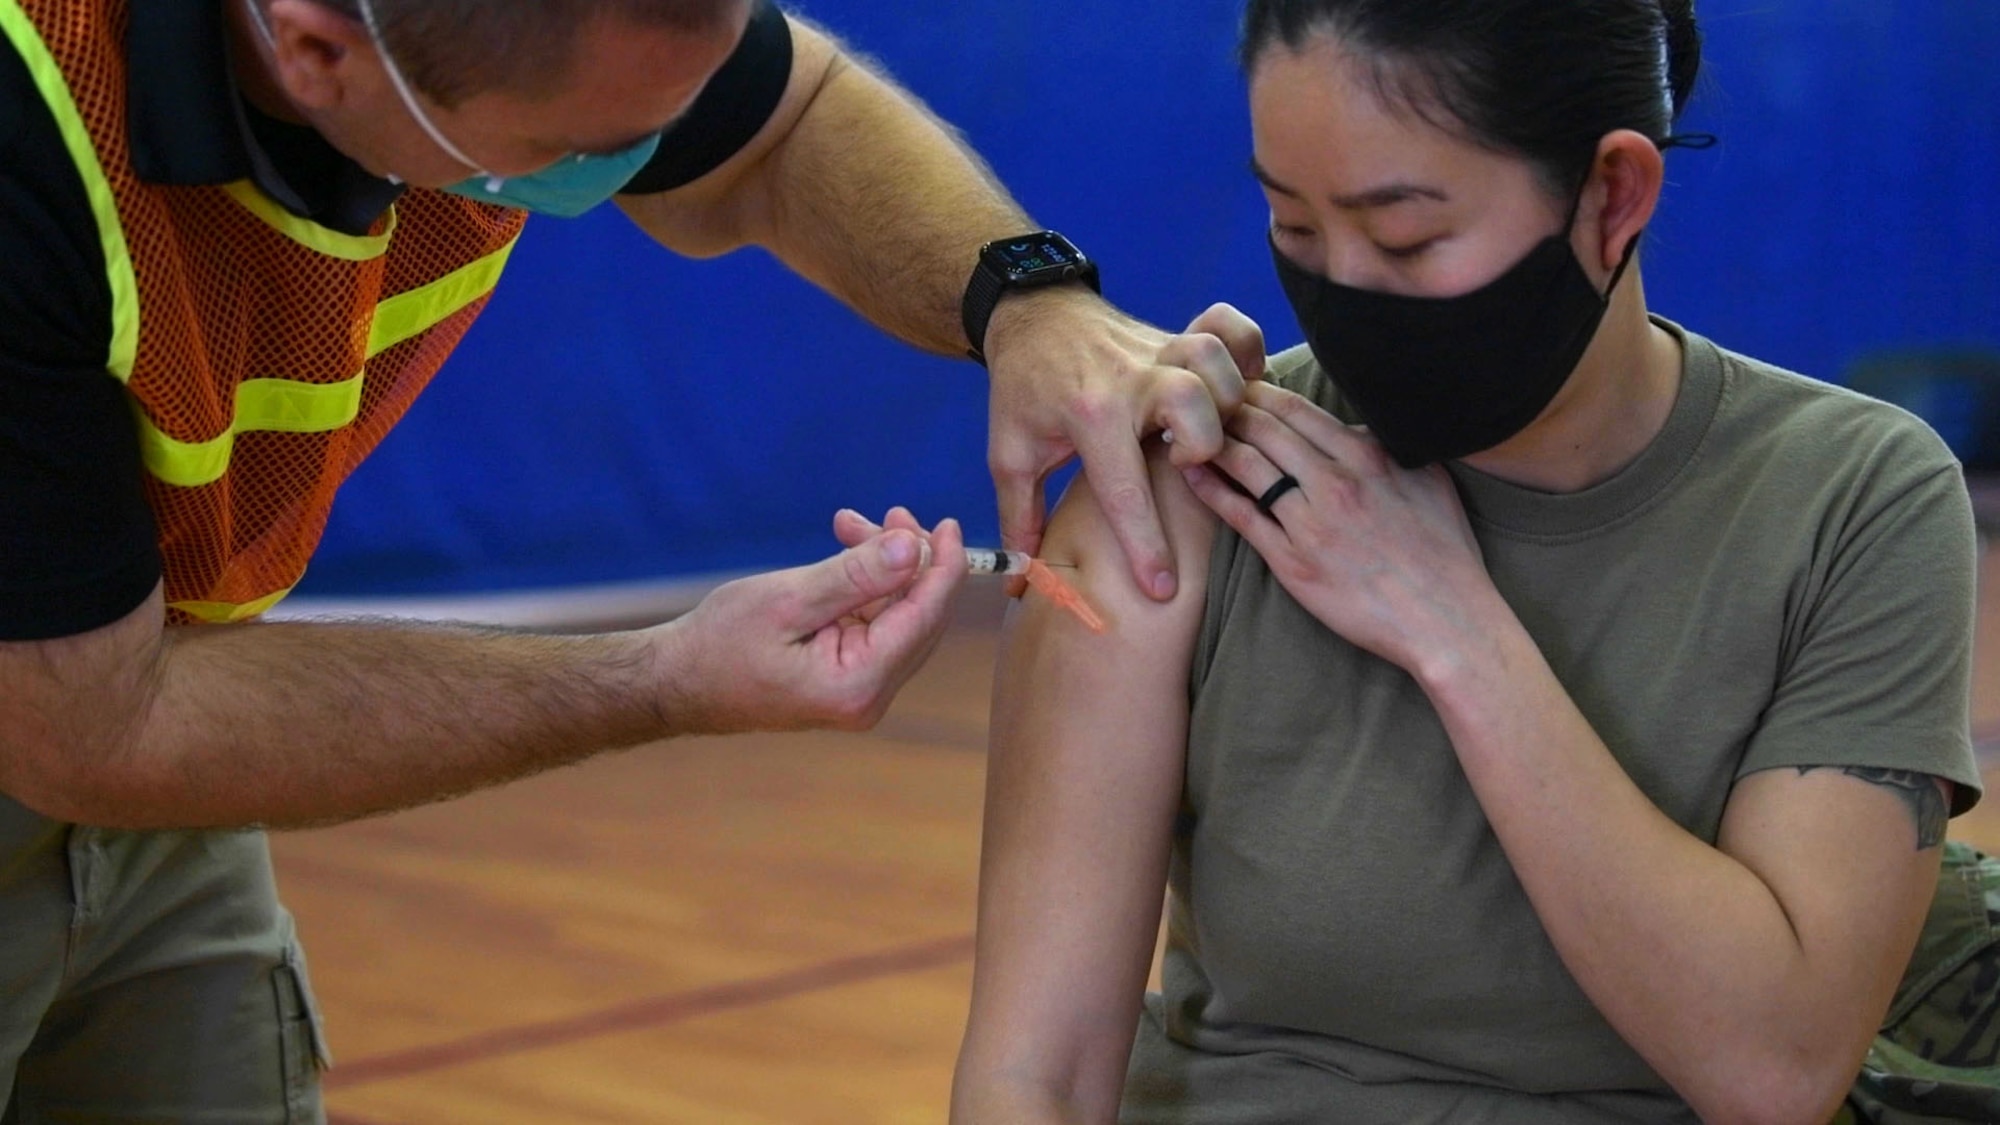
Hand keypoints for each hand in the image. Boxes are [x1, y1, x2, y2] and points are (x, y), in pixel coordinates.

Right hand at [651, 513, 967, 733]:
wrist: (677, 682)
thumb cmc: (719, 644)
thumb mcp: (788, 598)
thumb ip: (856, 575)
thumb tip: (914, 547)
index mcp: (859, 684)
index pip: (924, 617)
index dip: (943, 566)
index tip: (948, 524)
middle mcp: (869, 696)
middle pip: (918, 616)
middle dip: (908, 559)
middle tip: (891, 513)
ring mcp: (859, 691)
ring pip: (897, 615)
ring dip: (883, 567)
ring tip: (848, 525)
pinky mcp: (846, 678)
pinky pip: (874, 624)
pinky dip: (865, 586)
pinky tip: (845, 550)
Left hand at [984, 292, 1264, 600]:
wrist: (1032, 315)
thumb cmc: (1024, 389)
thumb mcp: (1010, 454)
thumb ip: (1020, 518)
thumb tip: (1022, 582)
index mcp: (1089, 415)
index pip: (1125, 490)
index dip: (1146, 546)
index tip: (1162, 588)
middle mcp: (1132, 380)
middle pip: (1196, 407)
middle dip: (1202, 448)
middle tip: (1183, 466)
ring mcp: (1160, 351)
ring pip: (1217, 367)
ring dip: (1224, 403)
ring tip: (1207, 429)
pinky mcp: (1178, 336)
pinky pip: (1230, 329)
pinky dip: (1245, 352)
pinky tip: (1238, 384)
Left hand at [1178, 382, 1495, 676]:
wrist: (1445, 619)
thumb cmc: (1443, 552)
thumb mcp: (1428, 480)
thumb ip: (1390, 446)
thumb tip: (1359, 425)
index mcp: (1367, 456)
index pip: (1297, 409)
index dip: (1259, 393)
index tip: (1238, 386)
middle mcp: (1335, 481)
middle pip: (1264, 429)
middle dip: (1227, 410)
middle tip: (1200, 402)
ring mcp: (1310, 521)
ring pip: (1246, 465)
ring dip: (1212, 443)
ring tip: (1186, 432)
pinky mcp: (1292, 561)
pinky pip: (1240, 515)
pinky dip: (1211, 490)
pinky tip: (1190, 474)